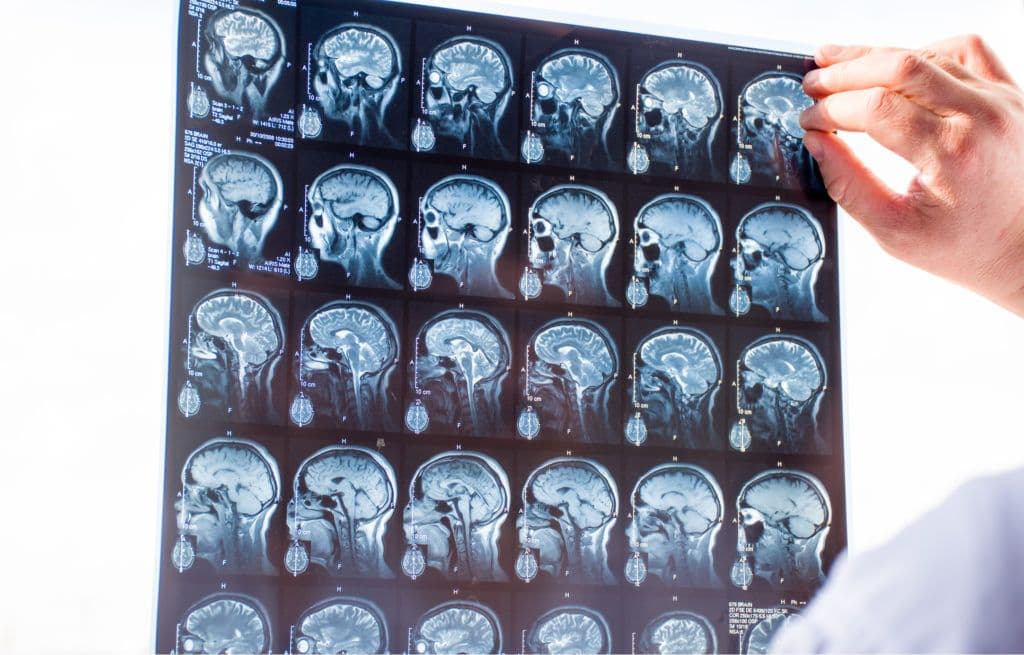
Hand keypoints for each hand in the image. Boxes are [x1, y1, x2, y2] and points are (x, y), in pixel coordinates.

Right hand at [800, 35, 1023, 315]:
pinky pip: (966, 50)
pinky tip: (899, 69)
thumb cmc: (963, 247)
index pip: (875, 109)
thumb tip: (815, 142)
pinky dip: (926, 52)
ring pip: (928, 54)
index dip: (830, 109)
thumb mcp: (894, 231)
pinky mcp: (1010, 93)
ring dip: (876, 57)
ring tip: (838, 64)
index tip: (807, 119)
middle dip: (845, 71)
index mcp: (950, 155)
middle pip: (899, 67)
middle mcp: (980, 117)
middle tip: (811, 82)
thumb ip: (848, 185)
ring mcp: (1000, 100)